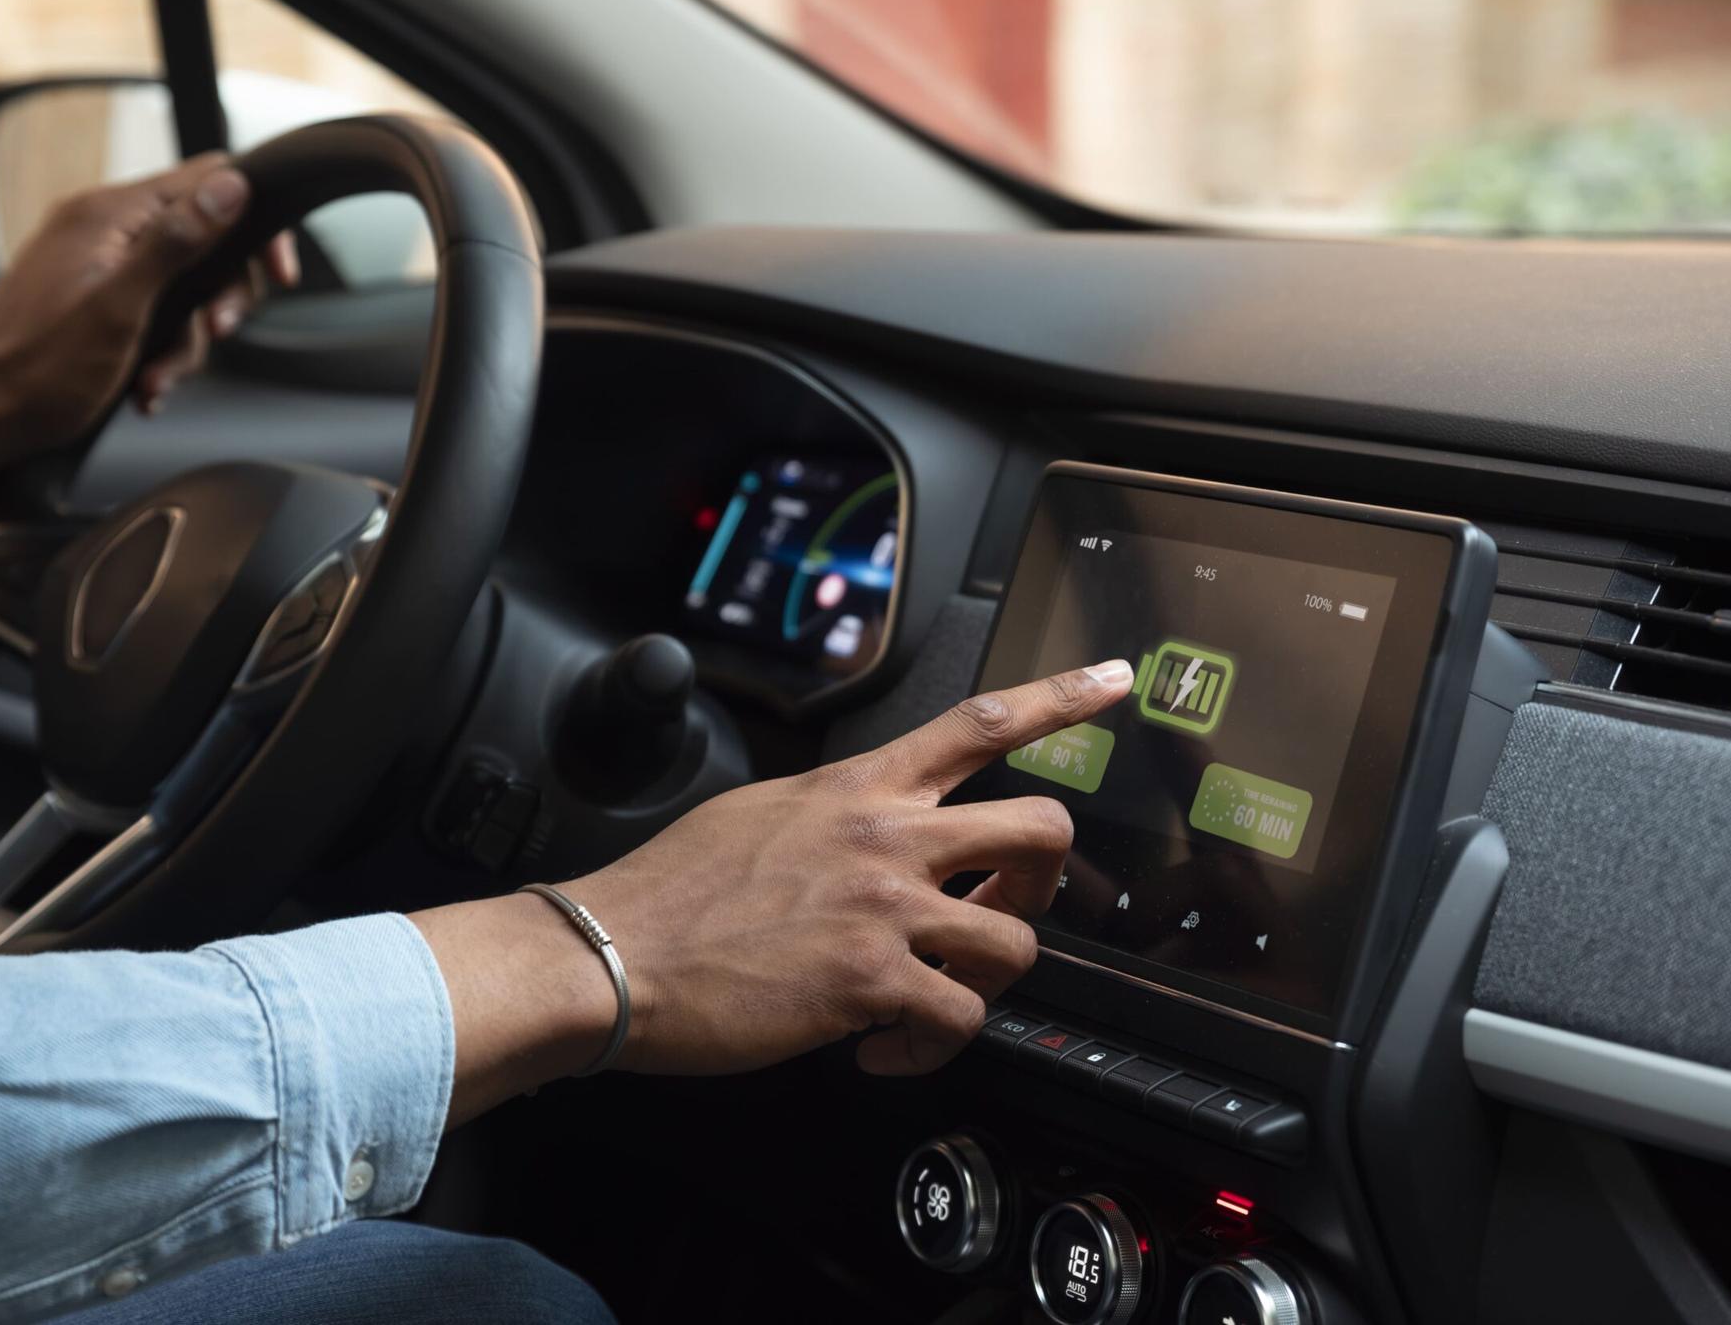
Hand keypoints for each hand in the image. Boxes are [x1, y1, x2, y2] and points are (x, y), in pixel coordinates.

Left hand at [0, 152, 298, 471]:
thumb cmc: (40, 371)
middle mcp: (103, 227)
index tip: (275, 276)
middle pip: (204, 238)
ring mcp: (97, 262)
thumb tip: (231, 186)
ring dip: (186, 338)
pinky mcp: (93, 297)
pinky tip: (142, 382)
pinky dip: (159, 349)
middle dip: (220, 295)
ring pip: (183, 285)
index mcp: (108, 214)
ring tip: (156, 376)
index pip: (208, 180)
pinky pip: (153, 310)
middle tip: (214, 333)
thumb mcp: (121, 307)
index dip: (254, 224)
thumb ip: (177, 242)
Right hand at [409, 658, 1135, 1120]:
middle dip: (1045, 879)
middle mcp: (886, 836)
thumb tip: (863, 832)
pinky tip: (880, 1047)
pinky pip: (958, 1020)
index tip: (1115, 681)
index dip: (1060, 698)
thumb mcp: (759, 812)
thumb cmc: (672, 891)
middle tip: (1004, 906)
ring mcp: (885, 909)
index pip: (977, 723)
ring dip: (984, 979)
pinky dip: (928, 1048)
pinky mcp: (873, 983)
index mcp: (858, 788)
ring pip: (1016, 940)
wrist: (615, 953)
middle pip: (1038, 830)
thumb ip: (831, 813)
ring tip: (931, 995)